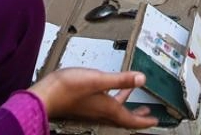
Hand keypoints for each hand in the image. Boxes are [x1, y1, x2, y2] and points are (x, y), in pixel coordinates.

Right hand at [29, 68, 158, 129]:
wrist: (46, 95)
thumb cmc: (68, 89)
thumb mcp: (98, 80)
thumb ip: (121, 79)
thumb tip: (142, 79)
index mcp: (108, 109)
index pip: (130, 120)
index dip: (144, 121)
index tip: (155, 121)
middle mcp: (101, 112)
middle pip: (123, 117)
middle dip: (137, 116)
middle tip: (147, 114)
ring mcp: (92, 109)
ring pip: (114, 111)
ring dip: (125, 105)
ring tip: (132, 99)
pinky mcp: (84, 104)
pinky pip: (104, 104)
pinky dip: (112, 98)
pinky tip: (108, 90)